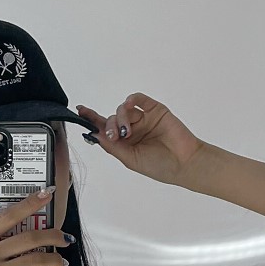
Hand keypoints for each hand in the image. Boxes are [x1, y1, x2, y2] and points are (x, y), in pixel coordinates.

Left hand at [73, 94, 204, 185]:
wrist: (184, 163)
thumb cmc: (160, 166)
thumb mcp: (130, 159)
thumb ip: (113, 147)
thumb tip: (95, 135)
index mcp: (125, 143)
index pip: (105, 129)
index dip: (92, 120)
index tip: (80, 112)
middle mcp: (133, 129)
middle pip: (112, 118)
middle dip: (109, 125)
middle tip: (115, 136)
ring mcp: (144, 119)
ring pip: (123, 110)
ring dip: (121, 118)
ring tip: (127, 131)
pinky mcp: (155, 110)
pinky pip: (140, 99)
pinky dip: (132, 100)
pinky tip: (130, 106)